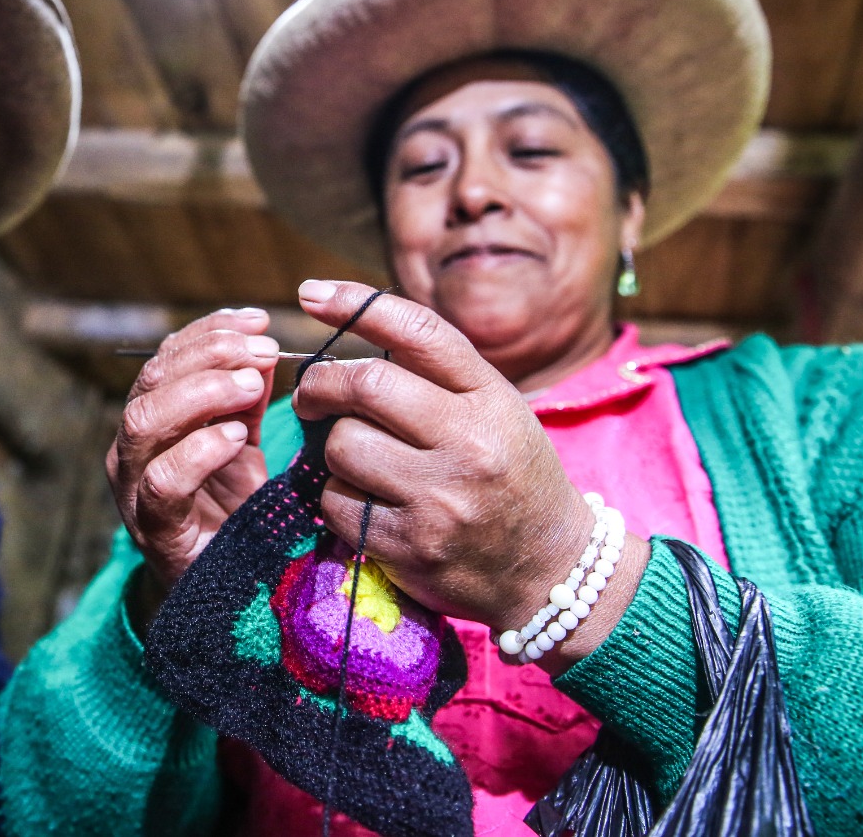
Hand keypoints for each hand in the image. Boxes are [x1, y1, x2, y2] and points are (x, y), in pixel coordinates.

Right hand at [107, 308, 280, 621]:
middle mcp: (132, 448)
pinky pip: (163, 482)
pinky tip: (236, 437)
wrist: (226, 592)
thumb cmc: (232, 512)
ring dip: (202, 392)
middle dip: (209, 355)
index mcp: (153, 419)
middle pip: (151, 380)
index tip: (256, 319)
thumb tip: (262, 347)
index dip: (209, 330)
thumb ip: (247, 399)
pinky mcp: (153, 530)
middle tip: (262, 351)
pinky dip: (199, 452)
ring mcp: (134, 488)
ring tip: (251, 386)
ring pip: (144, 421)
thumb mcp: (244, 444)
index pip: (167, 357)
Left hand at [291, 280, 648, 671]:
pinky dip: (336, 496)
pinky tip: (363, 500)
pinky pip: (337, 503)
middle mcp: (469, 444)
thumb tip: (347, 325)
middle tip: (312, 394)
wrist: (551, 569)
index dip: (355, 304)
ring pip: (342, 446)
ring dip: (333, 448)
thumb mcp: (496, 410)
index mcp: (491, 399)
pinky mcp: (410, 547)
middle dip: (322, 384)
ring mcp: (439, 499)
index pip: (418, 332)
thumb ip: (437, 373)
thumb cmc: (511, 474)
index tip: (312, 294)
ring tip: (357, 458)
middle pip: (365, 385)